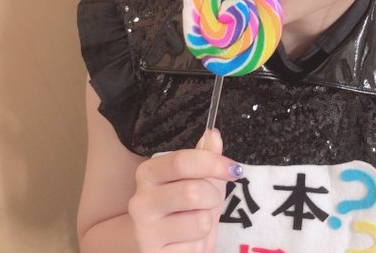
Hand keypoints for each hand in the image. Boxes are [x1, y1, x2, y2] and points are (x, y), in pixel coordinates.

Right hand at [128, 130, 240, 252]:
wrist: (161, 248)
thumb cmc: (181, 209)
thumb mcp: (196, 180)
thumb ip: (205, 157)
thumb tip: (212, 134)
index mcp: (148, 173)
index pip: (182, 161)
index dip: (213, 163)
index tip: (235, 169)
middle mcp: (140, 201)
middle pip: (193, 191)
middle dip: (212, 197)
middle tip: (208, 202)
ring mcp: (144, 231)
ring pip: (200, 221)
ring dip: (207, 223)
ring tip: (194, 224)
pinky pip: (195, 247)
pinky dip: (200, 245)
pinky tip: (187, 243)